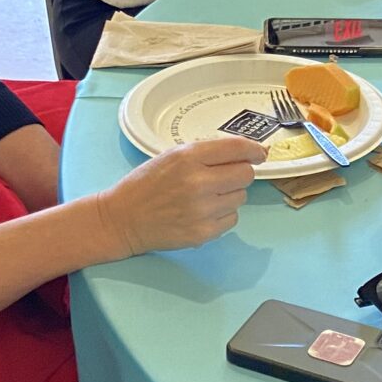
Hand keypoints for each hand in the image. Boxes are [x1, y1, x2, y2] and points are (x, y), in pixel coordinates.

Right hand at [94, 136, 263, 257]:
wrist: (123, 218)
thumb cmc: (146, 184)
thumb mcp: (172, 156)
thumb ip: (206, 153)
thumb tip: (244, 153)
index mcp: (189, 157)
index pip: (237, 149)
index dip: (254, 150)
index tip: (259, 154)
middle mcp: (198, 182)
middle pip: (246, 174)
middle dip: (239, 173)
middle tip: (224, 176)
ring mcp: (202, 210)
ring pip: (241, 197)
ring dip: (230, 195)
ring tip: (205, 196)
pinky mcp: (203, 233)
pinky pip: (232, 219)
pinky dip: (222, 215)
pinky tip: (202, 212)